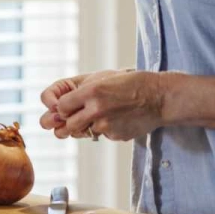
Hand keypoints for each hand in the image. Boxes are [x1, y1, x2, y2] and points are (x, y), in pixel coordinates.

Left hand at [42, 70, 166, 141]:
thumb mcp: (102, 77)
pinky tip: (115, 119)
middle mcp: (97, 110)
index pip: (60, 107)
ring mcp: (107, 126)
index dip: (60, 108)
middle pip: (67, 126)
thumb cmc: (129, 83)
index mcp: (91, 91)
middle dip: (67, 123)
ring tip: (97, 115)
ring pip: (82, 133)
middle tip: (74, 117)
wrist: (158, 97)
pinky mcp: (116, 136)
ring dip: (84, 127)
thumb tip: (56, 107)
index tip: (66, 107)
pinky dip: (103, 130)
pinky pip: (101, 136)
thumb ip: (78, 90)